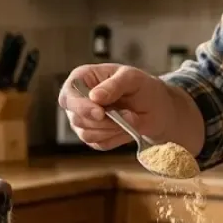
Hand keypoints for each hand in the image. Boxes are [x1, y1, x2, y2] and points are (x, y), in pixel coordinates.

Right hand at [57, 63, 176, 150]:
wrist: (155, 107)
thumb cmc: (141, 86)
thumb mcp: (132, 78)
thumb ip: (114, 85)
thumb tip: (94, 97)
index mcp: (81, 79)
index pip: (68, 96)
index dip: (81, 107)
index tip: (100, 113)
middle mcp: (77, 100)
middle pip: (77, 118)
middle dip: (104, 121)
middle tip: (127, 115)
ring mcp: (82, 120)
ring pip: (86, 134)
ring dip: (112, 129)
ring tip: (130, 118)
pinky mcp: (92, 136)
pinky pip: (98, 144)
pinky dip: (115, 138)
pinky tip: (125, 127)